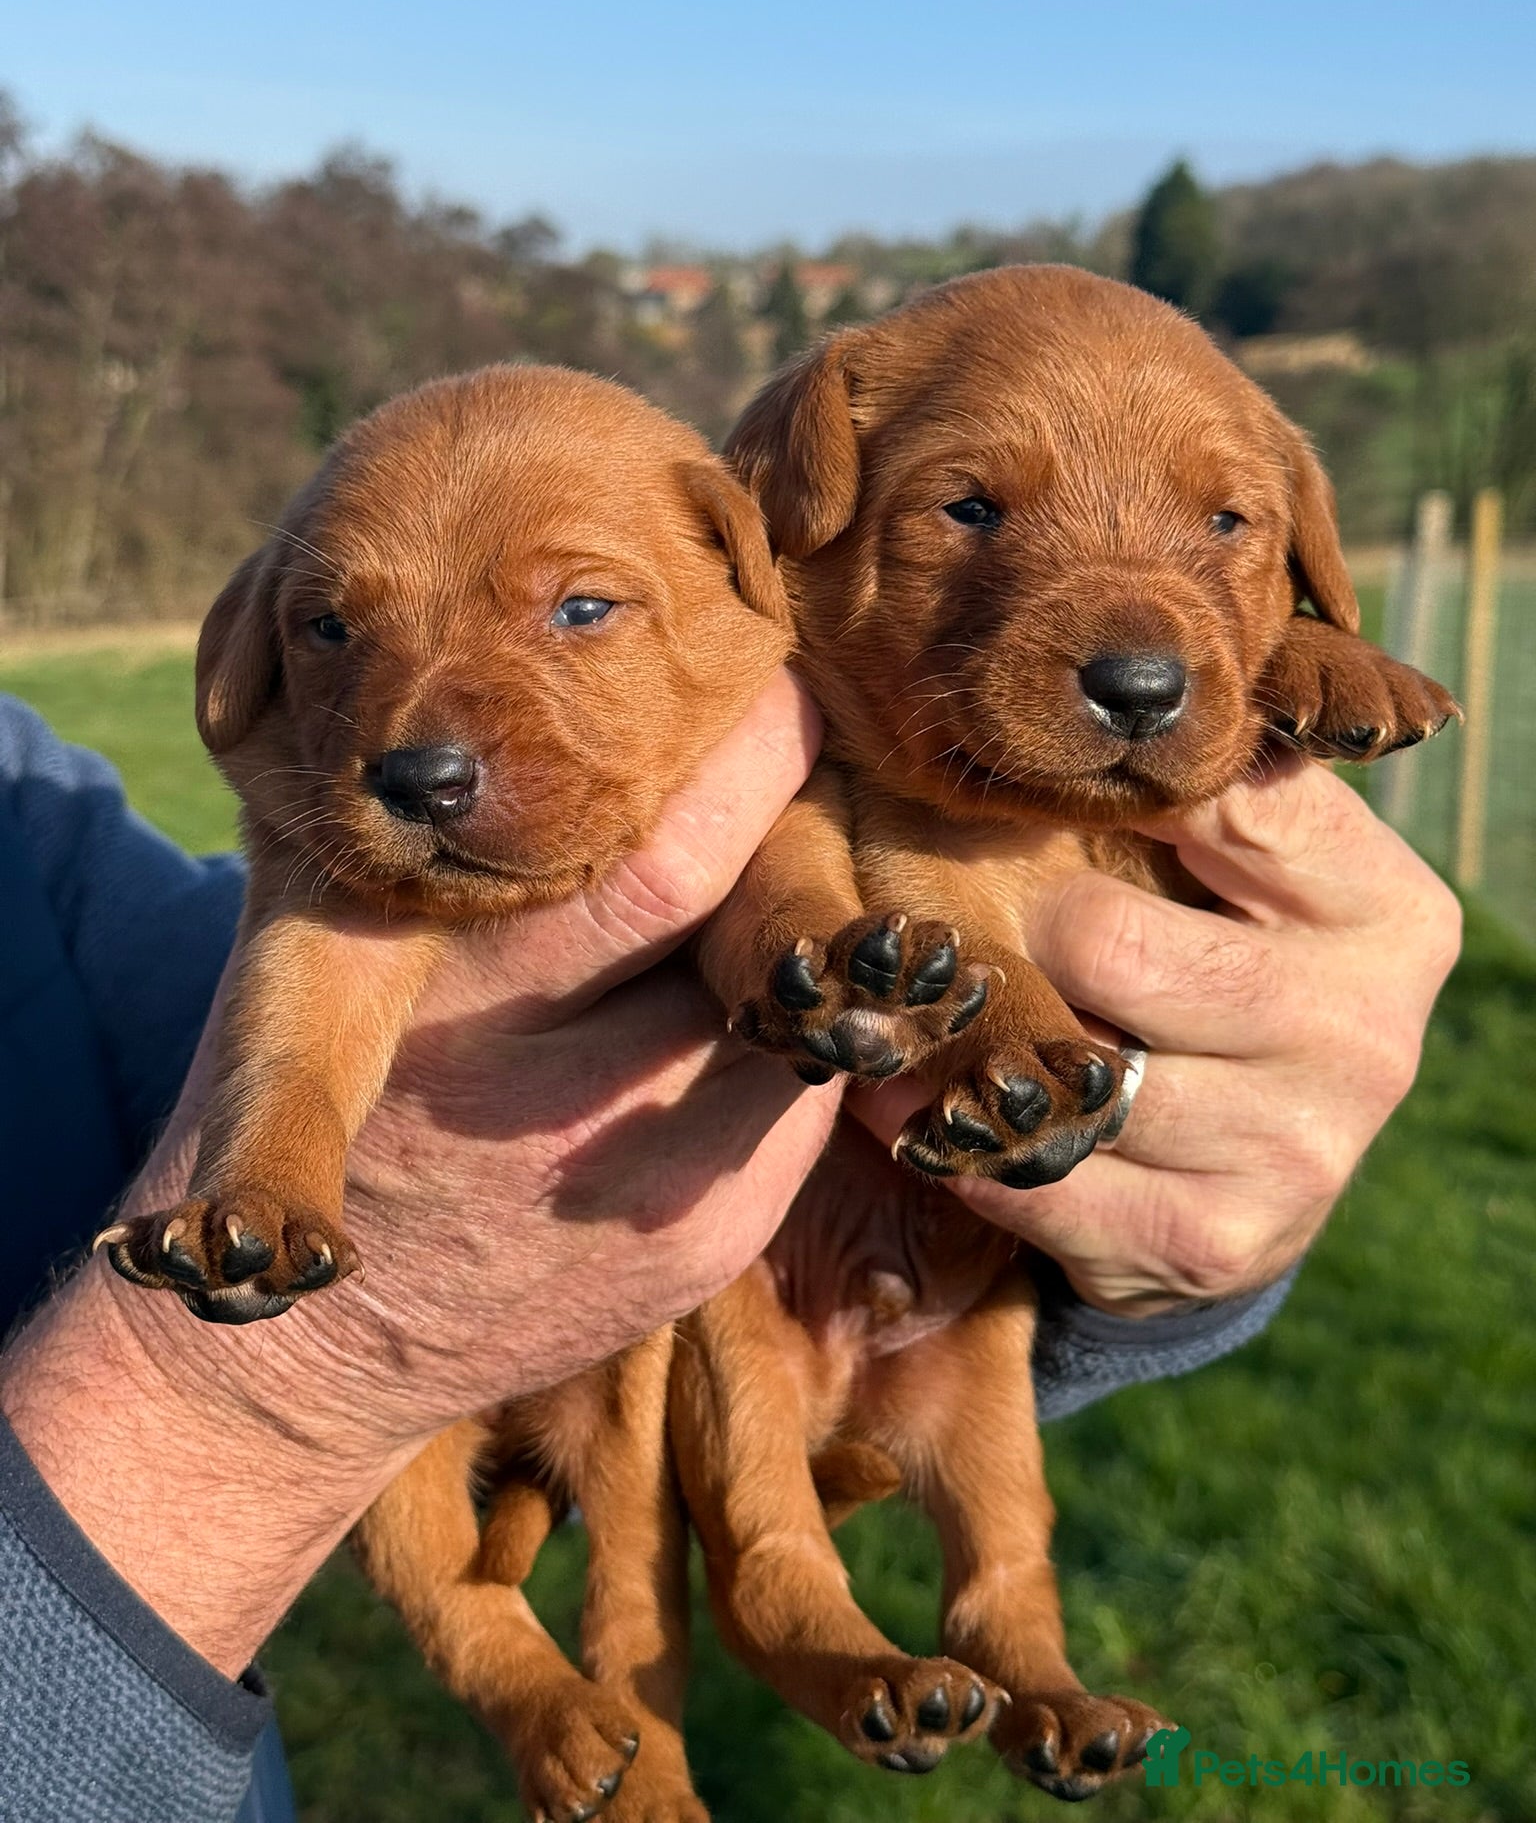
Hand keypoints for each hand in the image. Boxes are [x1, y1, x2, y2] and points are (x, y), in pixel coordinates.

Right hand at [1, 672, 837, 1674]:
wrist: (303, 1350)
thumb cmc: (334, 1083)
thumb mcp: (325, 934)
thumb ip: (435, 824)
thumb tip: (578, 658)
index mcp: (434, 990)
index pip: (662, 858)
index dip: (750, 756)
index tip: (768, 679)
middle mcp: (540, 1092)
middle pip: (750, 925)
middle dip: (800, 817)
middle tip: (809, 736)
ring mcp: (628, 1176)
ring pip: (789, 998)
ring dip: (799, 920)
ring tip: (776, 861)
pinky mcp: (691, 1242)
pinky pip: (798, 1091)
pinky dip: (791, 1024)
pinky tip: (752, 992)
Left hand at [853, 756, 1460, 1315]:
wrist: (1261, 1164)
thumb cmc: (1231, 957)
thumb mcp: (1247, 865)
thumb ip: (1194, 788)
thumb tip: (1067, 705)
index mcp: (1385, 907)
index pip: (1218, 801)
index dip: (1098, 788)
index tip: (1019, 783)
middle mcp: (1364, 1030)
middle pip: (1106, 943)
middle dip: (1009, 923)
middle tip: (937, 910)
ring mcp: (1298, 1147)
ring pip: (1065, 1070)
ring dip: (966, 1040)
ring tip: (906, 1004)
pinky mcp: (1220, 1243)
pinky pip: (1042, 1180)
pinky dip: (962, 1142)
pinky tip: (922, 1102)